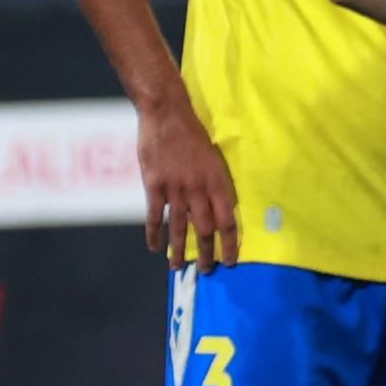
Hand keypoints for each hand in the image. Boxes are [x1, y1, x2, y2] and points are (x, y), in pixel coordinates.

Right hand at [138, 93, 240, 270]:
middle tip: (206, 271)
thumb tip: (225, 207)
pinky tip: (154, 248)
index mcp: (219, 182)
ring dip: (179, 251)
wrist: (168, 115)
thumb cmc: (195, 134)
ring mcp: (176, 189)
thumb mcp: (216, 158)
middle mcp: (199, 189)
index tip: (232, 260)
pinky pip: (155, 216)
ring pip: (179, 228)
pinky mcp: (154, 186)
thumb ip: (217, 183)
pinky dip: (153, 234)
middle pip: (205, 230)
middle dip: (206, 253)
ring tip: (178, 268)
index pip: (229, 221)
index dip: (231, 243)